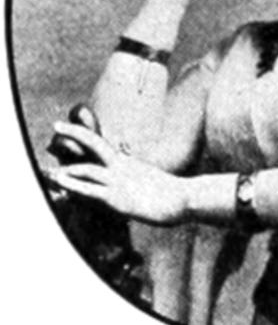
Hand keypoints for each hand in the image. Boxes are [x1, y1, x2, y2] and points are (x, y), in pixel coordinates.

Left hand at [45, 122, 190, 225]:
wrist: (183, 197)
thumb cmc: (170, 192)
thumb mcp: (148, 179)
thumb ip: (132, 175)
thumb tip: (126, 172)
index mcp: (126, 162)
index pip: (99, 142)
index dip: (80, 132)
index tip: (62, 125)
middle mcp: (120, 167)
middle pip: (93, 143)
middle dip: (72, 135)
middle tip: (55, 127)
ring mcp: (118, 181)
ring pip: (86, 169)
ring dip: (64, 171)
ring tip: (47, 172)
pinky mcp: (118, 198)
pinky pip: (91, 190)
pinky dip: (74, 186)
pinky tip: (61, 184)